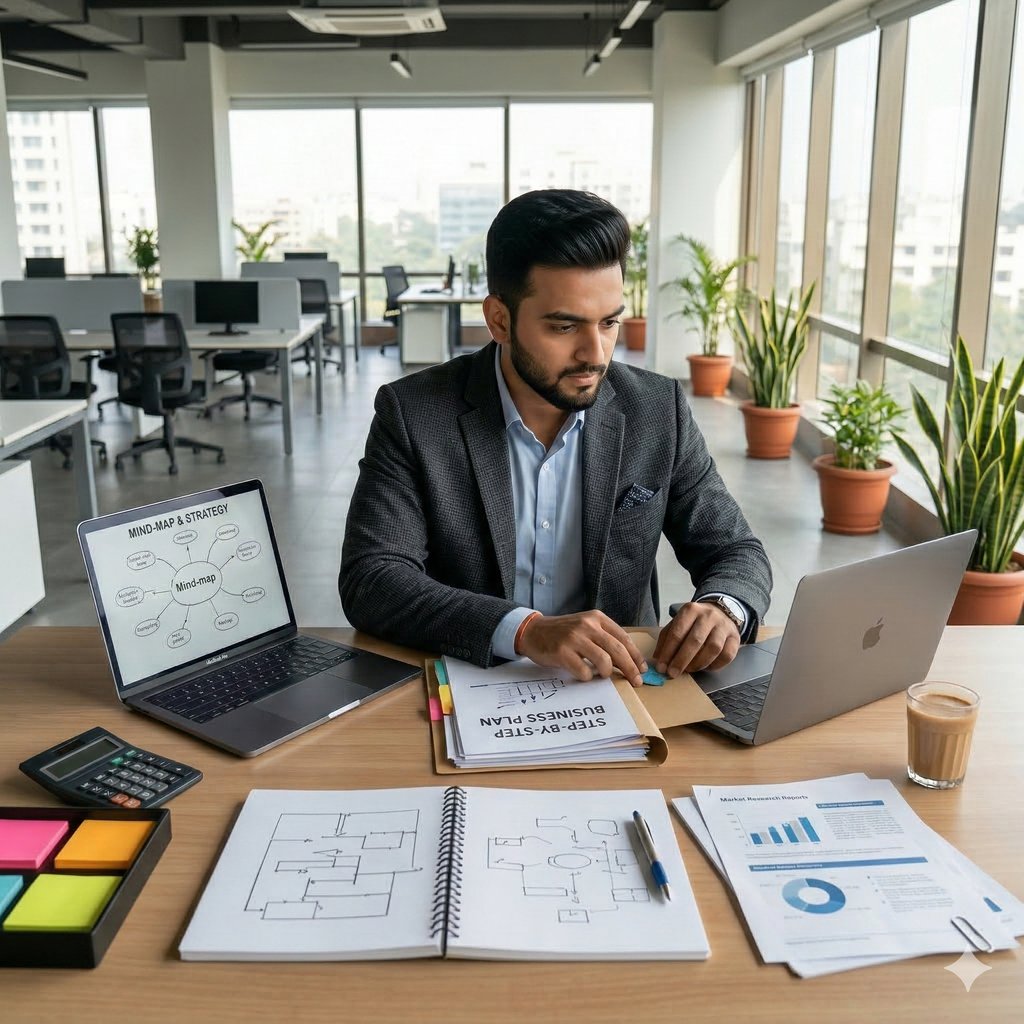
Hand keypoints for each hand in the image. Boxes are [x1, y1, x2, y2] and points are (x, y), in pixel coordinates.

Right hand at [517, 610, 647, 687]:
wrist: (534, 631)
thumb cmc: (563, 633)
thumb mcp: (586, 628)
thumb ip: (604, 638)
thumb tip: (628, 661)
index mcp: (596, 618)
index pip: (623, 638)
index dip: (635, 655)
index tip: (642, 669)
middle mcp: (587, 625)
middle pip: (617, 650)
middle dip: (630, 669)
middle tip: (636, 682)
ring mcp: (574, 638)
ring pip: (604, 661)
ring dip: (607, 673)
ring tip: (602, 675)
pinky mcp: (562, 652)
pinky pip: (584, 671)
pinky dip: (587, 677)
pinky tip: (583, 675)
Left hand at [652, 602, 739, 675]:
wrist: (722, 612)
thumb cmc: (695, 621)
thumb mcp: (678, 622)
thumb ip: (667, 638)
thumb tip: (658, 658)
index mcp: (690, 610)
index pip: (677, 632)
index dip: (668, 652)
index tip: (661, 667)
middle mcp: (708, 616)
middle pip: (695, 640)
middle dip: (681, 660)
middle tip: (672, 673)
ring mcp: (724, 627)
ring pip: (713, 648)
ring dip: (698, 664)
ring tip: (688, 670)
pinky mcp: (735, 638)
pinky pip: (727, 655)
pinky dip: (715, 665)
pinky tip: (705, 667)